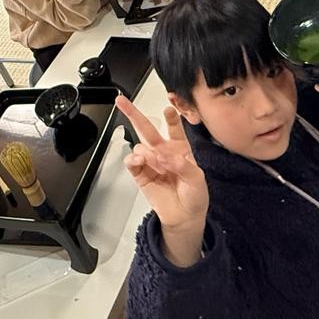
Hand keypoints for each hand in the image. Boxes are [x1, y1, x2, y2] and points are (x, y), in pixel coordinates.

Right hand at [117, 98, 208, 264]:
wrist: (184, 217)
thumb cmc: (194, 196)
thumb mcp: (197, 179)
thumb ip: (182, 164)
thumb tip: (163, 156)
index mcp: (179, 148)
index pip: (174, 127)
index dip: (171, 117)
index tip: (169, 107)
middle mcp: (163, 152)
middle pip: (147, 129)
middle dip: (134, 113)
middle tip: (122, 101)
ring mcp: (150, 162)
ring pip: (140, 146)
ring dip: (146, 152)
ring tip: (155, 163)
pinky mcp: (140, 174)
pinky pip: (131, 163)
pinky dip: (132, 160)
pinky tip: (138, 161)